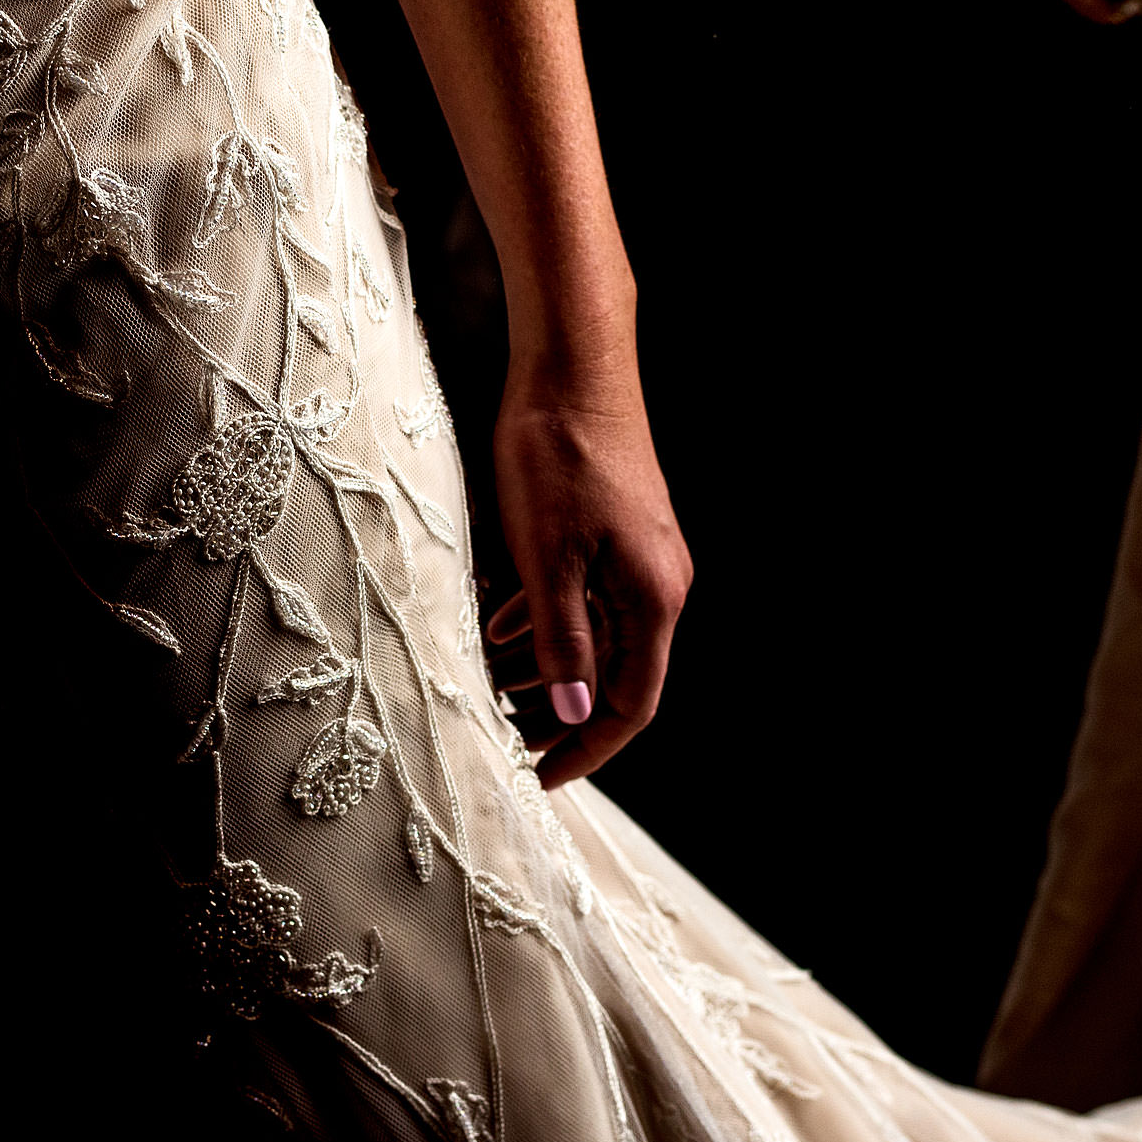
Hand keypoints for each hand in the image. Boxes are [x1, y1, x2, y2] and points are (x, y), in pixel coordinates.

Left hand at [484, 356, 691, 788]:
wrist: (573, 363)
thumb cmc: (557, 454)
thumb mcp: (547, 557)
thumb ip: (561, 642)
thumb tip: (573, 718)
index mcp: (652, 596)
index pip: (631, 703)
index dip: (586, 749)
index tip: (537, 779)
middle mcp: (657, 581)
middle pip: (615, 674)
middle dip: (558, 712)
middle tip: (502, 737)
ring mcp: (637, 553)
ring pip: (593, 633)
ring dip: (542, 664)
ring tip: (485, 679)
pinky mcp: (613, 529)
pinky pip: (582, 595)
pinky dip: (540, 617)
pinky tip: (494, 619)